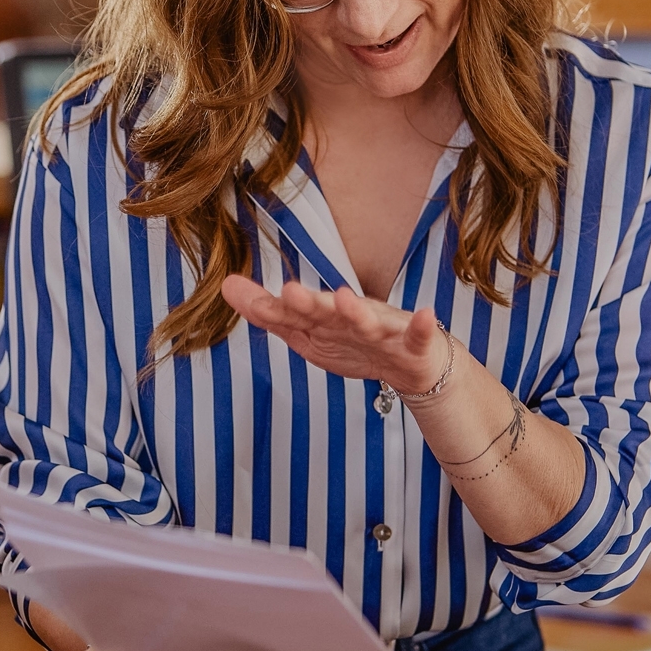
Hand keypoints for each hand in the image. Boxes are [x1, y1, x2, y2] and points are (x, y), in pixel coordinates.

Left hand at [218, 275, 450, 392]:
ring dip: (357, 311)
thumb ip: (270, 313)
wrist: (413, 364)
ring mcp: (385, 329)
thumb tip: (226, 285)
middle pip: (329, 312)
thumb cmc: (356, 344)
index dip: (273, 308)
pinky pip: (419, 334)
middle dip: (310, 303)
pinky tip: (424, 314)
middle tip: (290, 292)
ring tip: (344, 298)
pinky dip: (422, 324)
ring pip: (370, 321)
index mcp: (327, 318)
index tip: (245, 297)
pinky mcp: (415, 344)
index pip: (295, 313)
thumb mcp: (308, 334)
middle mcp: (353, 318)